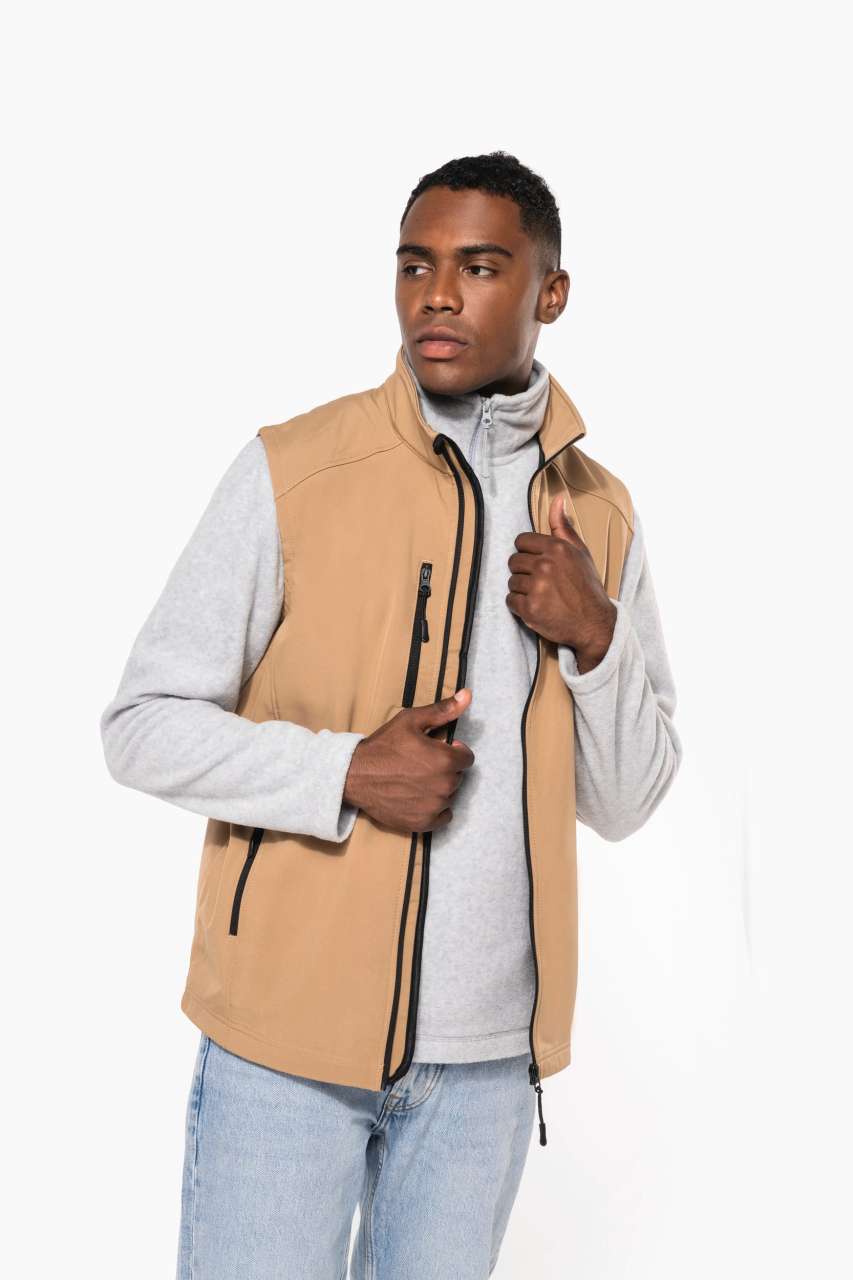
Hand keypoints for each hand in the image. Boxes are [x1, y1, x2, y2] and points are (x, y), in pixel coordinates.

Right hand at [343, 689, 474, 832]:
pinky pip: (443, 817)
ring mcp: (434, 807)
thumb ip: (443, 710)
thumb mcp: (411, 721)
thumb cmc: (383, 746)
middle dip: (445, 770)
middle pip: (458, 777)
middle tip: (422, 765)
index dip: (453, 752)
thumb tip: (468, 695)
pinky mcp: (423, 823)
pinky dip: (435, 809)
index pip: (467, 758)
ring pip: (449, 796)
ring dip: (439, 789)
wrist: (355, 775)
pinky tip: (418, 798)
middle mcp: (444, 786)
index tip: (437, 750)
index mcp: (445, 760)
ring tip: (416, 781)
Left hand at [506, 494, 616, 672]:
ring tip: (541, 596)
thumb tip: (557, 498)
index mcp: (557, 549)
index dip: (528, 553)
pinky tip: (537, 607)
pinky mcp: (530, 609)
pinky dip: (520, 606)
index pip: (521, 541)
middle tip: (541, 582)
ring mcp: (537, 588)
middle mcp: (545, 566)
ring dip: (522, 590)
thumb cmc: (586, 586)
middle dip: (524, 572)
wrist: (594, 623)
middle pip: (514, 561)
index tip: (538, 564)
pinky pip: (510, 601)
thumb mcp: (580, 552)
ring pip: (511, 582)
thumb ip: (563, 526)